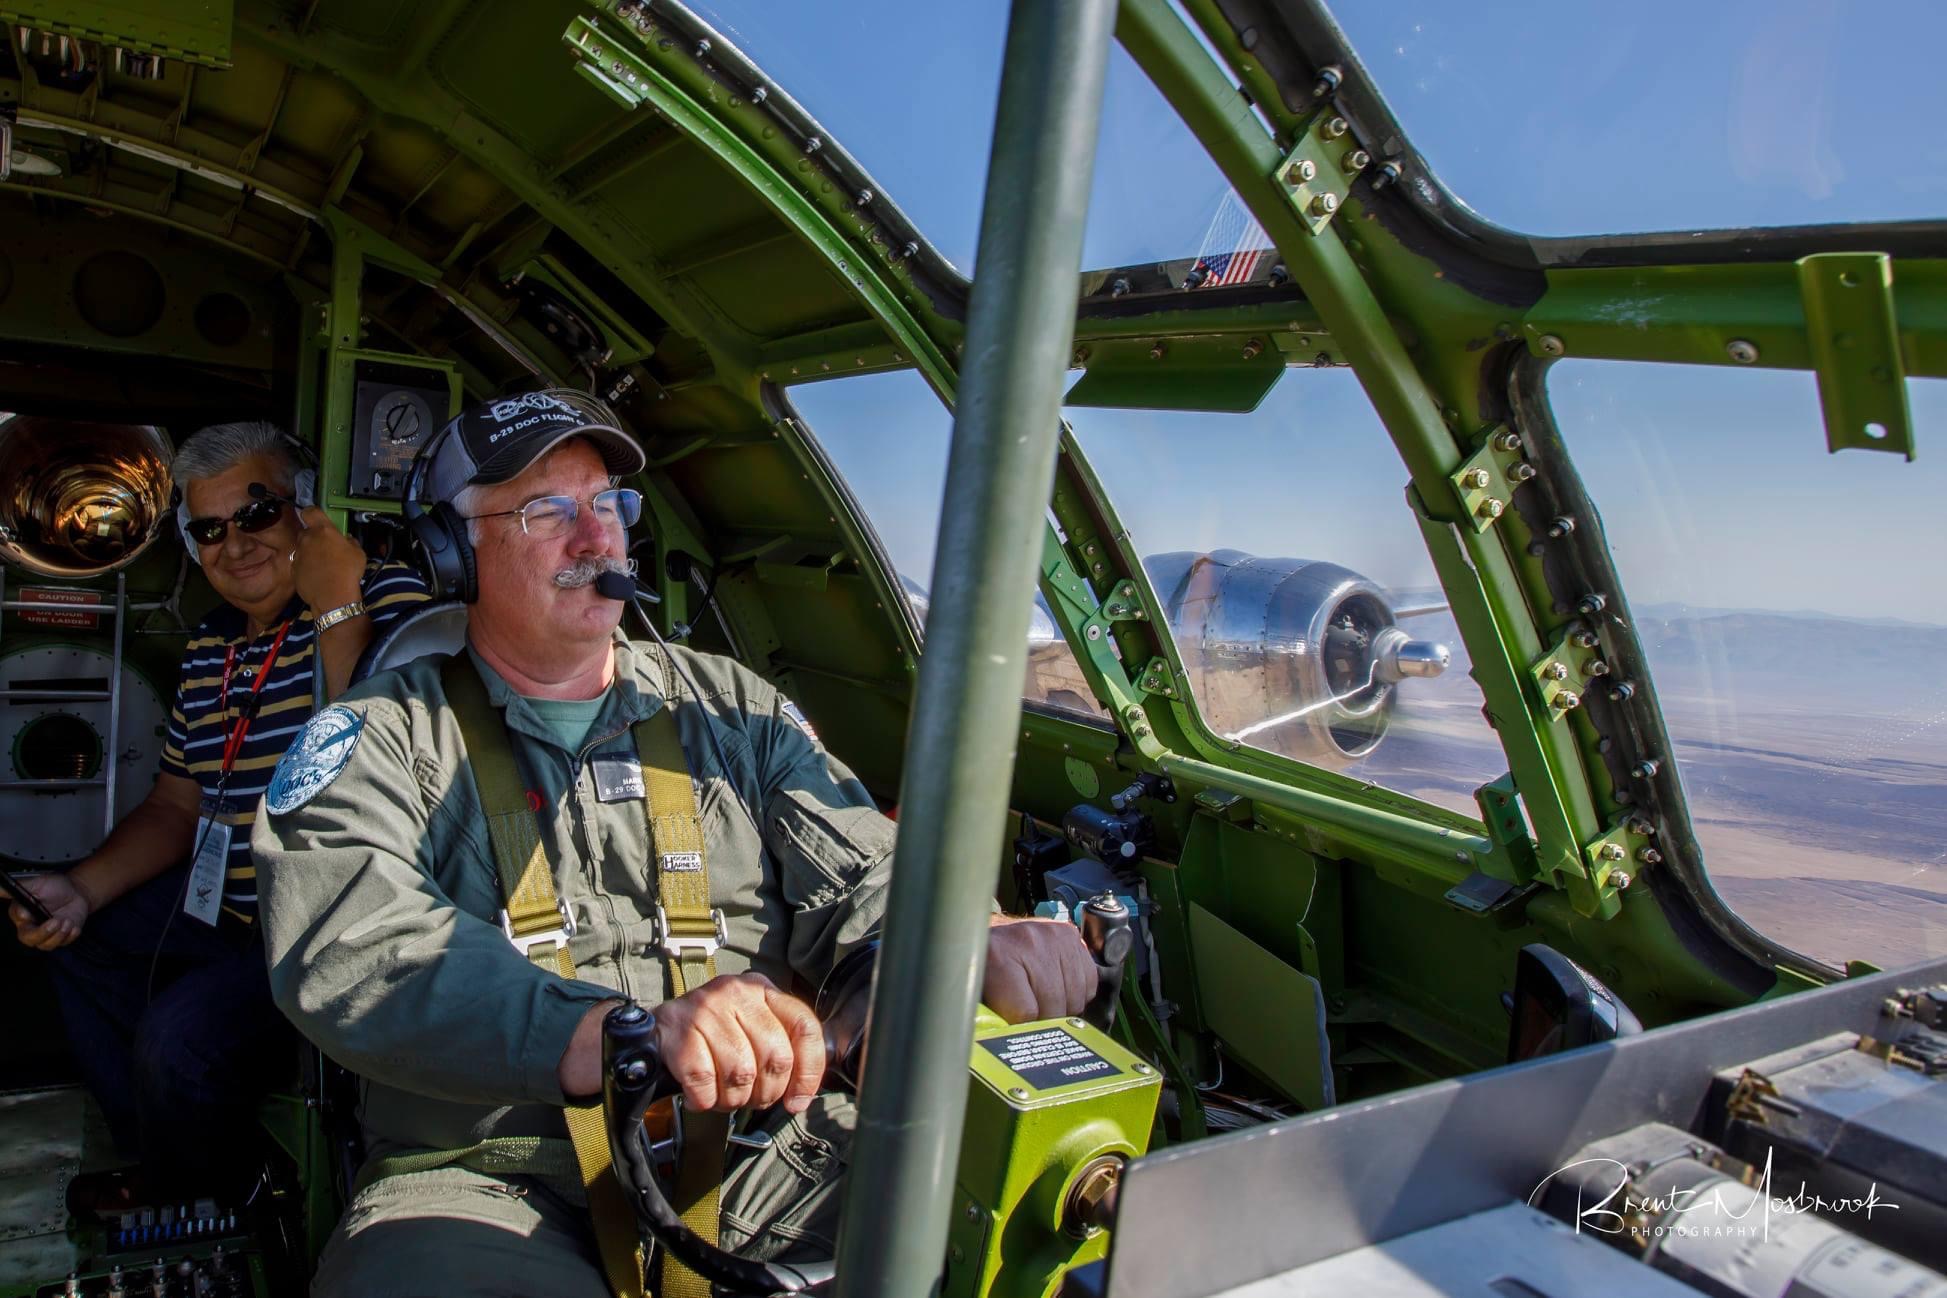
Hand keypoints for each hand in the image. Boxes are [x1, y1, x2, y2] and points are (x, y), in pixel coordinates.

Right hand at [8, 872, 91, 949]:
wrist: (76, 891)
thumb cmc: (54, 887)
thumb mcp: (37, 883)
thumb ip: (19, 886)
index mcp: (22, 914)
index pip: (18, 920)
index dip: (22, 918)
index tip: (27, 913)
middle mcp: (32, 927)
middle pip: (29, 939)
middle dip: (42, 933)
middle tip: (55, 921)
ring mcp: (47, 934)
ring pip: (46, 945)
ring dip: (58, 935)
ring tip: (67, 921)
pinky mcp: (62, 937)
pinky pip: (64, 943)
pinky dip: (70, 936)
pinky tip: (73, 926)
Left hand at [290, 507, 367, 613]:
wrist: (332, 596)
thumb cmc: (348, 571)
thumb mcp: (358, 553)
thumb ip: (350, 541)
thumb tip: (346, 539)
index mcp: (323, 530)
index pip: (310, 511)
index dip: (313, 513)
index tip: (318, 518)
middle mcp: (307, 539)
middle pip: (306, 531)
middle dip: (314, 536)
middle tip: (326, 546)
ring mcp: (298, 554)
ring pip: (302, 548)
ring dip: (310, 552)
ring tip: (322, 563)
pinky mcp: (293, 569)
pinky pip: (299, 563)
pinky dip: (306, 566)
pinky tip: (317, 575)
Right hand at [655, 972, 824, 1114]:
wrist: (657, 1030)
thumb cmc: (712, 1035)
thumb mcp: (751, 1027)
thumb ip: (782, 1048)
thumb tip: (800, 1096)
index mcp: (762, 990)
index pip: (804, 1027)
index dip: (809, 1071)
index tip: (797, 1100)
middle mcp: (737, 993)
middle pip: (776, 1056)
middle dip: (767, 1092)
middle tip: (753, 1099)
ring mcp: (707, 1010)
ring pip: (741, 1074)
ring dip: (734, 1099)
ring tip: (723, 1096)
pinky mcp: (680, 1033)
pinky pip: (705, 1083)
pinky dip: (705, 1099)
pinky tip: (700, 1094)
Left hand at [982, 915, 1096, 1023]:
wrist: (982, 936)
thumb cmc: (980, 973)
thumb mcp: (977, 997)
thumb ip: (994, 1022)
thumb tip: (1014, 1048)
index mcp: (997, 957)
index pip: (1026, 1013)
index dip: (1022, 1027)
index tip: (1016, 1028)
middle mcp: (1028, 941)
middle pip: (1053, 1007)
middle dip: (1043, 1020)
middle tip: (1027, 1016)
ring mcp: (1053, 936)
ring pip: (1074, 999)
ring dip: (1061, 1008)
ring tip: (1040, 1000)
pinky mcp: (1070, 935)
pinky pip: (1088, 983)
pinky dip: (1075, 993)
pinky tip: (1055, 986)